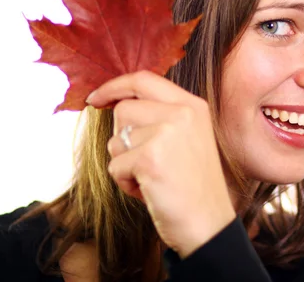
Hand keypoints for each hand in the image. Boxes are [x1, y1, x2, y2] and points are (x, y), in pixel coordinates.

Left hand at [86, 70, 235, 257]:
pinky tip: (150, 190)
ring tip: (151, 178)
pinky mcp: (150, 158)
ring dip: (124, 163)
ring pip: (116, 139)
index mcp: (192, 105)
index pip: (143, 79)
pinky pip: (115, 165)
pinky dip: (125, 183)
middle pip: (123, 110)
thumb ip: (160, 116)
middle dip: (122, 139)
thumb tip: (114, 103)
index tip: (95, 98)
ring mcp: (167, 133)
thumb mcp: (187, 138)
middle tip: (145, 162)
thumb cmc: (192, 186)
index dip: (114, 87)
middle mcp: (182, 113)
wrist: (209, 225)